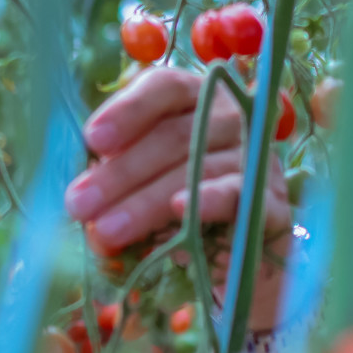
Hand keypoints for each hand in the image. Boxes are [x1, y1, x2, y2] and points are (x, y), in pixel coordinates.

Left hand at [64, 67, 290, 328]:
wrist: (237, 264)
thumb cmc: (178, 216)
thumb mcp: (140, 189)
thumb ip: (115, 183)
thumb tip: (80, 201)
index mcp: (197, 100)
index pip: (164, 88)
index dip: (127, 110)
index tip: (92, 141)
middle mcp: (231, 120)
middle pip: (175, 136)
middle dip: (120, 172)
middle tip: (79, 204)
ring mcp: (257, 159)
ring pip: (197, 170)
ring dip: (145, 202)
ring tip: (105, 232)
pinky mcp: (274, 204)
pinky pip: (239, 196)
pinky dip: (208, 200)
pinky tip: (179, 209)